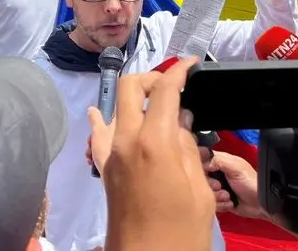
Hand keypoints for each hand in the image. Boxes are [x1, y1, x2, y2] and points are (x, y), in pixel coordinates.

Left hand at [88, 57, 213, 250]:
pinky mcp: (104, 170)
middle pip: (129, 87)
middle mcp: (126, 141)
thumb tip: (181, 122)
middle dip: (152, 77)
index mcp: (154, 143)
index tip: (192, 65)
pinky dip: (101, 120)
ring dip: (133, 97)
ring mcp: (111, 155)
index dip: (179, 71)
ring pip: (114, 107)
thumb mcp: (199, 191)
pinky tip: (99, 113)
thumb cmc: (181, 233)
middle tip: (175, 86)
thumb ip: (188, 149)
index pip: (164, 90)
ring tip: (155, 104)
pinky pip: (97, 136)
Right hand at [203, 150, 262, 217]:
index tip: (208, 171)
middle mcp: (218, 173)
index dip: (202, 166)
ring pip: (206, 192)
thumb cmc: (251, 182)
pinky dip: (221, 205)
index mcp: (221, 161)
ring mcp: (219, 188)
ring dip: (217, 196)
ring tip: (228, 196)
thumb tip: (205, 164)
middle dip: (210, 184)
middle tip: (220, 186)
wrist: (261, 204)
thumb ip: (219, 160)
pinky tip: (231, 203)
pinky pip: (212, 203)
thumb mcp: (236, 167)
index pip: (203, 159)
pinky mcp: (220, 201)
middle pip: (201, 178)